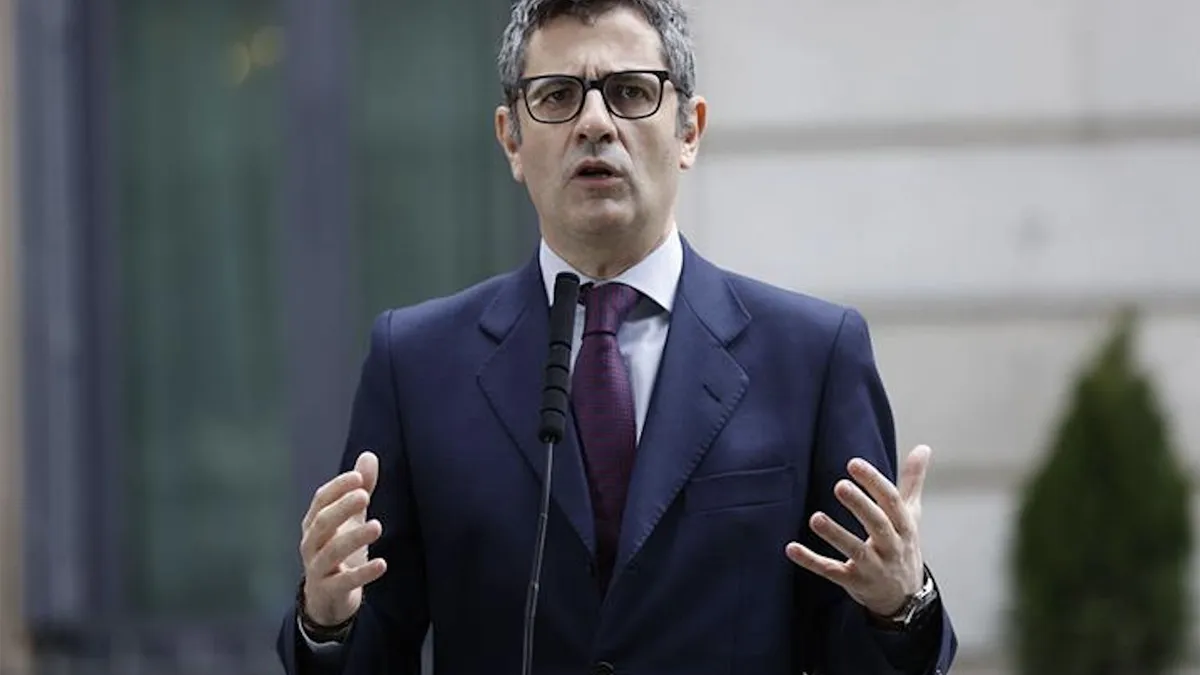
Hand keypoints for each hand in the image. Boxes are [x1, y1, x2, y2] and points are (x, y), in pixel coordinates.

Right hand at [299, 451, 387, 625]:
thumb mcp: (350, 519)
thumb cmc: (338, 550)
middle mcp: (311, 543)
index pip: (320, 500)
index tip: (358, 478)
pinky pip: (344, 582)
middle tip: (364, 495)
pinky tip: (382, 564)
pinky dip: (362, 574)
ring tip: (377, 526)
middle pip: (322, 523)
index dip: (337, 487)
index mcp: (314, 523)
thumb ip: (359, 489)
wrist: (326, 599)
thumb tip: (369, 456)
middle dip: (342, 508)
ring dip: (354, 538)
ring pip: (331, 552)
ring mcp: (317, 568)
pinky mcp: (329, 590)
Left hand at [785, 445, 931, 616]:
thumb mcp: (911, 515)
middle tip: (840, 486)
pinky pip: (832, 572)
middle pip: (877, 524)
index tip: (854, 464)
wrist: (906, 598)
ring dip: (836, 535)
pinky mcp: (854, 582)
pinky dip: (812, 561)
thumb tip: (923, 447)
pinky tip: (791, 548)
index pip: (891, 501)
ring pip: (855, 551)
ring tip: (816, 518)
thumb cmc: (903, 546)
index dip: (874, 482)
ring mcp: (873, 567)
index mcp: (904, 526)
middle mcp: (892, 547)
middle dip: (860, 506)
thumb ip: (912, 481)